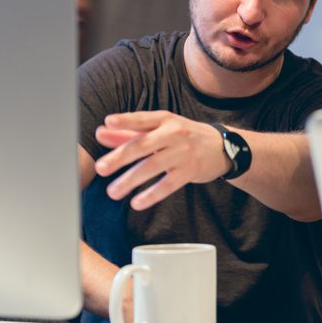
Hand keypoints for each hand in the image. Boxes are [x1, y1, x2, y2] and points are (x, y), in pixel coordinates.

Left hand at [93, 111, 229, 209]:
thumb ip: (129, 132)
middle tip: (101, 168)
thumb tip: (100, 132)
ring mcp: (183, 153)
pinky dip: (151, 195)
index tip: (108, 122)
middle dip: (120, 157)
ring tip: (113, 192)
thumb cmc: (183, 136)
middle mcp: (174, 133)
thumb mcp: (160, 129)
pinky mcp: (190, 171)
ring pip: (153, 167)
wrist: (221, 147)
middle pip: (143, 145)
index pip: (142, 119)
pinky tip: (136, 203)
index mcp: (164, 119)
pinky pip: (167, 185)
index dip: (125, 120)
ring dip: (130, 180)